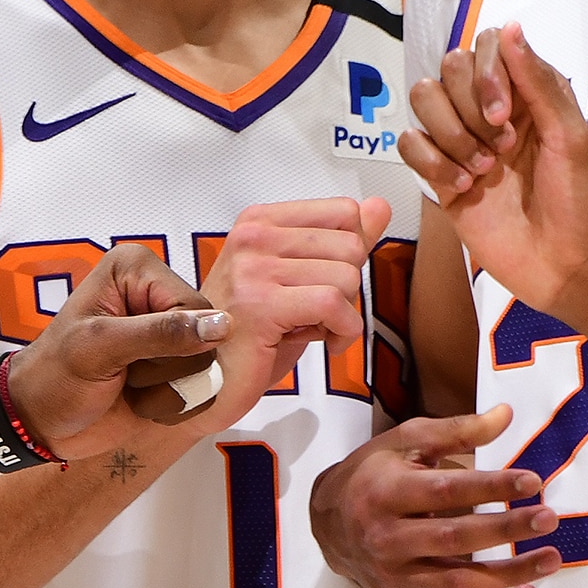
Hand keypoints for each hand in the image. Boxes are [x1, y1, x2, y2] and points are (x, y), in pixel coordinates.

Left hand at [0, 245, 234, 453]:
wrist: (38, 423)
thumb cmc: (55, 377)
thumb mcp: (100, 349)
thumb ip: (161, 334)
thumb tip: (222, 325)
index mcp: (137, 270)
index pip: (194, 305)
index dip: (172, 343)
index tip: (128, 357)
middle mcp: (157, 295)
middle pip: (208, 337)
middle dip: (166, 370)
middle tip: (124, 373)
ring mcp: (168, 335)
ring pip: (208, 368)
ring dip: (167, 392)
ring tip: (128, 386)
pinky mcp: (174, 369)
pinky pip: (204, 390)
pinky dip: (172, 407)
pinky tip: (139, 402)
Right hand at [187, 197, 387, 430]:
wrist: (208, 381)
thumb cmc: (251, 334)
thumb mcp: (299, 278)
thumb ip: (339, 240)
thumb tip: (379, 206)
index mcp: (259, 221)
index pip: (344, 211)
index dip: (350, 254)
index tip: (327, 283)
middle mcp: (252, 236)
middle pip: (351, 245)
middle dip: (348, 288)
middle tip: (320, 314)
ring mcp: (253, 269)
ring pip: (346, 276)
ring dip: (344, 314)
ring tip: (315, 329)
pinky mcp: (260, 305)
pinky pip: (333, 305)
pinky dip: (344, 332)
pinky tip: (327, 344)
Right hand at [309, 405, 561, 587]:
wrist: (327, 523)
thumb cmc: (373, 473)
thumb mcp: (406, 441)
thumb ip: (456, 431)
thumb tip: (506, 415)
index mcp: (385, 493)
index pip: (446, 492)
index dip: (491, 487)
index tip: (532, 481)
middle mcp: (386, 539)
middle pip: (455, 539)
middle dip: (506, 530)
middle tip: (549, 518)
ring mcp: (394, 577)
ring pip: (459, 585)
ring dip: (510, 575)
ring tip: (551, 559)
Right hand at [401, 24, 587, 322]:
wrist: (564, 266)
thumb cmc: (579, 203)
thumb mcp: (569, 136)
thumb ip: (538, 81)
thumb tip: (511, 26)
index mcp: (527, 93)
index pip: (485, 46)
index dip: (487, 72)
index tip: (505, 113)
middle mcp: (490, 110)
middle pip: (448, 68)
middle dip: (469, 107)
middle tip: (502, 146)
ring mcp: (463, 141)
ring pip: (423, 99)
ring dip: (451, 134)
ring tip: (483, 169)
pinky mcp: (440, 176)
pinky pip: (408, 143)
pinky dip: (431, 161)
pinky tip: (464, 186)